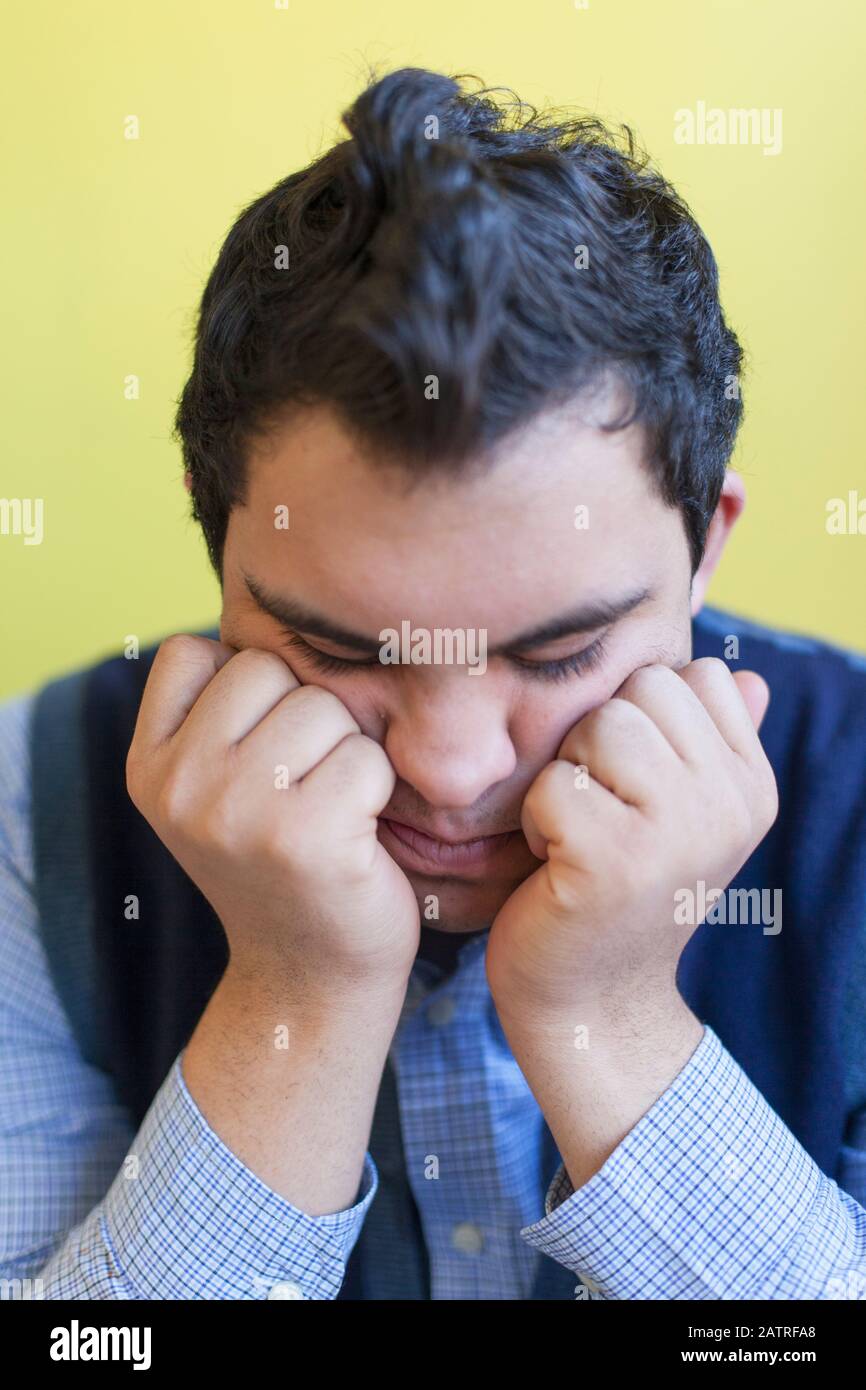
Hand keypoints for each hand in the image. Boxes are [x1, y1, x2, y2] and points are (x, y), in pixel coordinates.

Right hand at [126, 635, 419, 994]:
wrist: (311, 978)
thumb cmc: (284, 860)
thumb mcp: (219, 783)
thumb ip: (221, 707)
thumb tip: (277, 601)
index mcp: (146, 766)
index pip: (195, 651)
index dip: (248, 687)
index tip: (262, 753)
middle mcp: (176, 786)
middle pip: (268, 669)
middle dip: (306, 718)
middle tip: (303, 790)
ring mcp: (233, 811)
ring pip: (321, 707)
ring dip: (345, 753)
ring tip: (329, 811)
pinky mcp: (303, 836)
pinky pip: (366, 756)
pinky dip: (378, 790)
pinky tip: (357, 837)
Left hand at [486, 659, 777, 1024]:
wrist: (592, 1004)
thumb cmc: (620, 892)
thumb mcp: (678, 813)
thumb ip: (708, 742)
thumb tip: (745, 674)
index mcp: (750, 785)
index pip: (693, 675)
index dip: (641, 717)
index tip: (632, 787)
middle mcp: (729, 804)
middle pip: (644, 689)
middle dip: (599, 741)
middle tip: (600, 813)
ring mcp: (677, 833)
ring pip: (599, 725)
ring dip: (568, 777)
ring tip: (578, 835)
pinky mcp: (614, 860)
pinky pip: (554, 782)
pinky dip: (537, 820)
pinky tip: (555, 865)